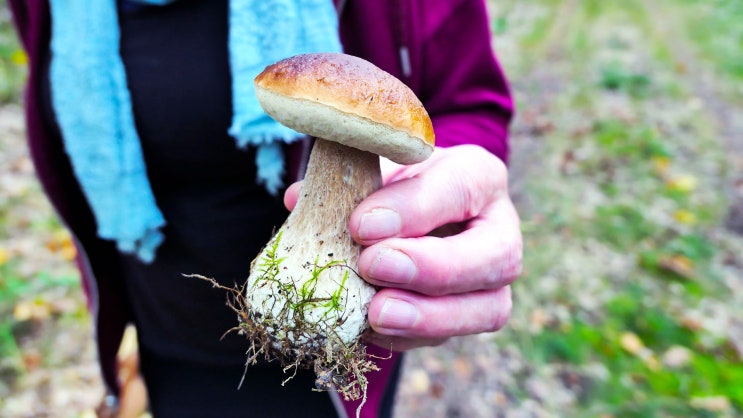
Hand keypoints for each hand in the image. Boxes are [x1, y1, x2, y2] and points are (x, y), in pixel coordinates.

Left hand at [284, 144, 521, 350]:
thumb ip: (348, 177)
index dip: (412, 209)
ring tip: (376, 315)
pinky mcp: (469, 316)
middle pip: (494, 257)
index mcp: (479, 177)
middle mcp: (499, 230)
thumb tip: (298, 198)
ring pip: (486, 309)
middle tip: (374, 267)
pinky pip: (448, 337)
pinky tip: (369, 330)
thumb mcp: (377, 163)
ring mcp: (491, 281)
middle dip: (433, 267)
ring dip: (428, 317)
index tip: (360, 225)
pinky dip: (407, 337)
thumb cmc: (394, 180)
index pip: (459, 188)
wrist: (416, 209)